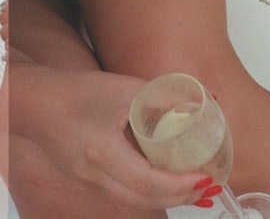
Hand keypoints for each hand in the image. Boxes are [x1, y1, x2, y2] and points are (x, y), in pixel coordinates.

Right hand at [17, 68, 208, 209]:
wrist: (39, 103)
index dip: (179, 184)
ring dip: (167, 199)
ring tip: (196, 189)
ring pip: (133, 201)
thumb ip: (166, 96)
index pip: (146, 181)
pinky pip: (123, 194)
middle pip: (142, 199)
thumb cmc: (79, 93)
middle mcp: (94, 174)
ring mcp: (89, 181)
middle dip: (180, 197)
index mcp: (102, 151)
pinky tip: (168, 185)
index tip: (205, 177)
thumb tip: (207, 100)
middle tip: (209, 187)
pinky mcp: (88, 180)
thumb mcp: (128, 88)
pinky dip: (149, 193)